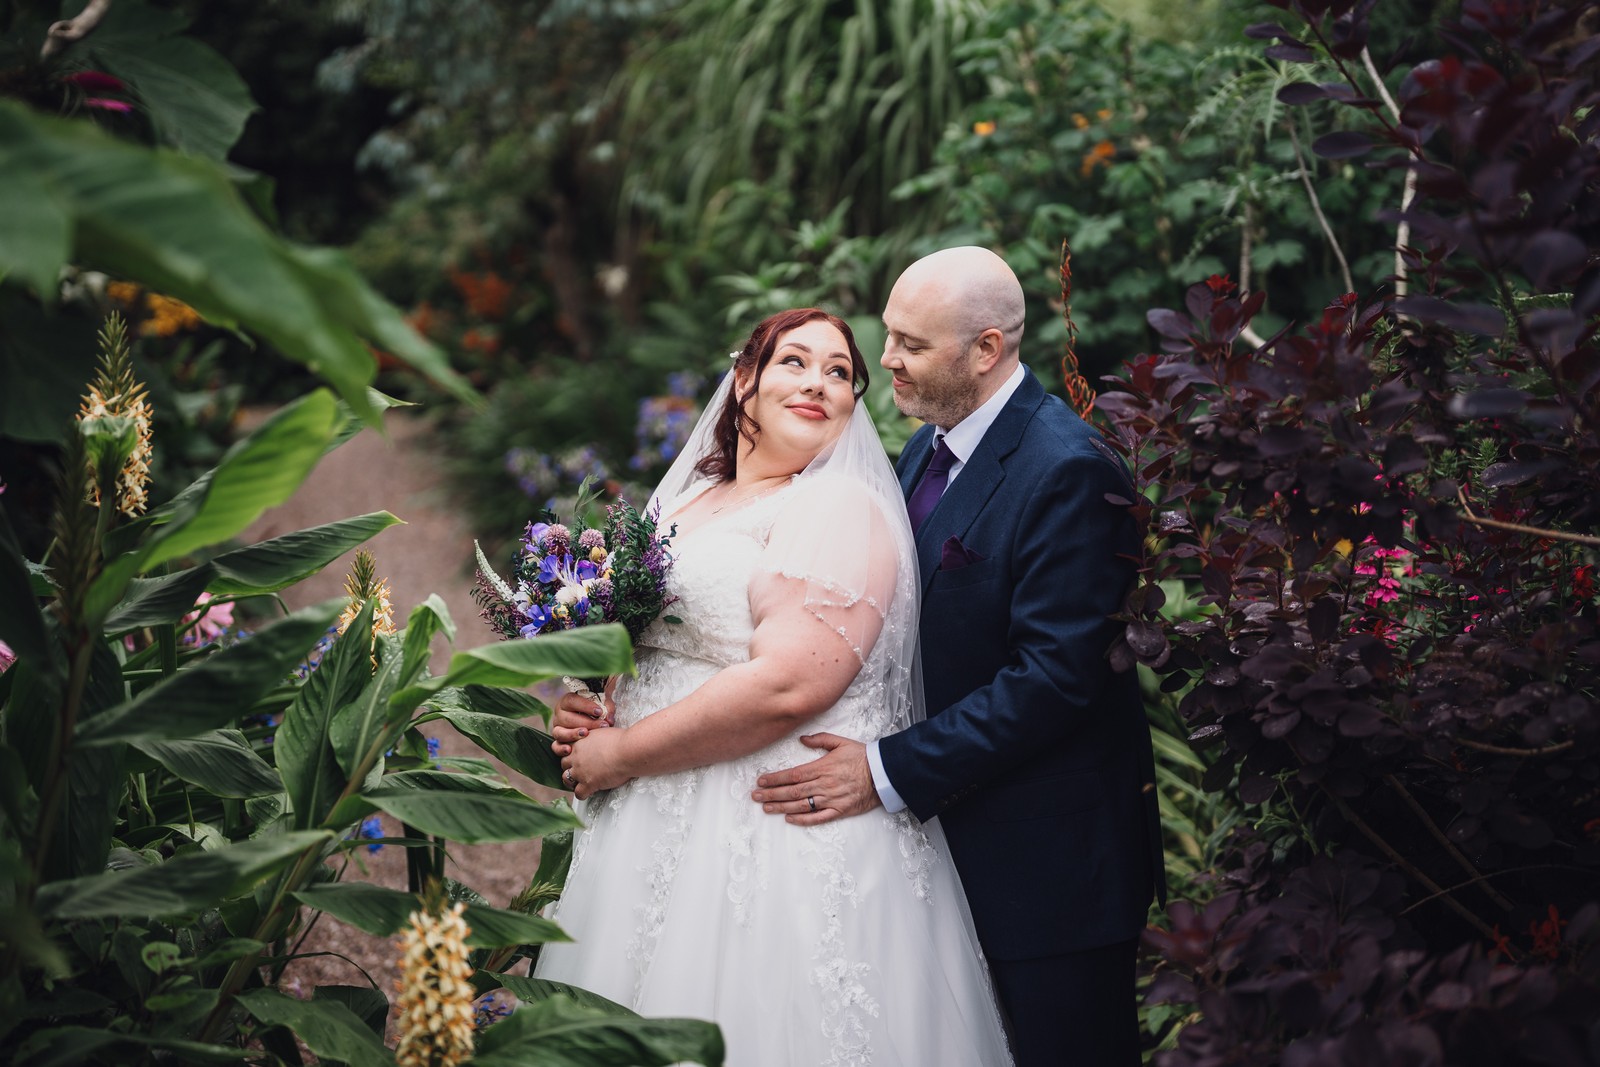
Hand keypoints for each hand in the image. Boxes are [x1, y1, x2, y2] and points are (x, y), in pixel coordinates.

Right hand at [550, 691, 612, 756]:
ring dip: (572, 734)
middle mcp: (560, 714)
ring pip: (559, 732)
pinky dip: (561, 749)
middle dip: (586, 722)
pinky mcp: (558, 741)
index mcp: (567, 701)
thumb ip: (607, 708)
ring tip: (586, 734)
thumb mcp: (602, 704)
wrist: (592, 719)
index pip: (572, 701)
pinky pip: (555, 746)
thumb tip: (609, 720)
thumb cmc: (596, 709)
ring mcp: (557, 728)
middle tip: (601, 725)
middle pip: (567, 718)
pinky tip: (570, 750)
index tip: (599, 712)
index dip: (585, 706)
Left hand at [560, 727, 631, 799]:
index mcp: (579, 743)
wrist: (628, 751)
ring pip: (567, 779)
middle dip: (571, 767)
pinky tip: (588, 792)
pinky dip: (582, 794)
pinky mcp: (588, 783)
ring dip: (573, 781)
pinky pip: (578, 793)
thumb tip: (598, 740)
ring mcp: (581, 771)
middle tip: (579, 769)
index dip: (571, 754)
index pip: (566, 749)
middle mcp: (576, 757)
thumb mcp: (602, 732)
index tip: (577, 757)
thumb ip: (594, 737)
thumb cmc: (621, 740)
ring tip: (581, 782)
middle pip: (564, 764)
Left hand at [750, 733, 880, 825]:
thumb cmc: (862, 757)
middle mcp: (824, 785)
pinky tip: (789, 819)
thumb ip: (820, 739)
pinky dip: (803, 819)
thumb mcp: (841, 742)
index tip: (761, 781)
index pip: (793, 775)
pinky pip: (818, 818)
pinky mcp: (840, 810)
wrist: (884, 774)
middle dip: (772, 794)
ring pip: (802, 805)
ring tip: (766, 808)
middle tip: (755, 797)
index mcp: (822, 768)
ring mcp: (831, 799)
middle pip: (792, 791)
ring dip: (781, 807)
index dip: (775, 779)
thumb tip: (801, 738)